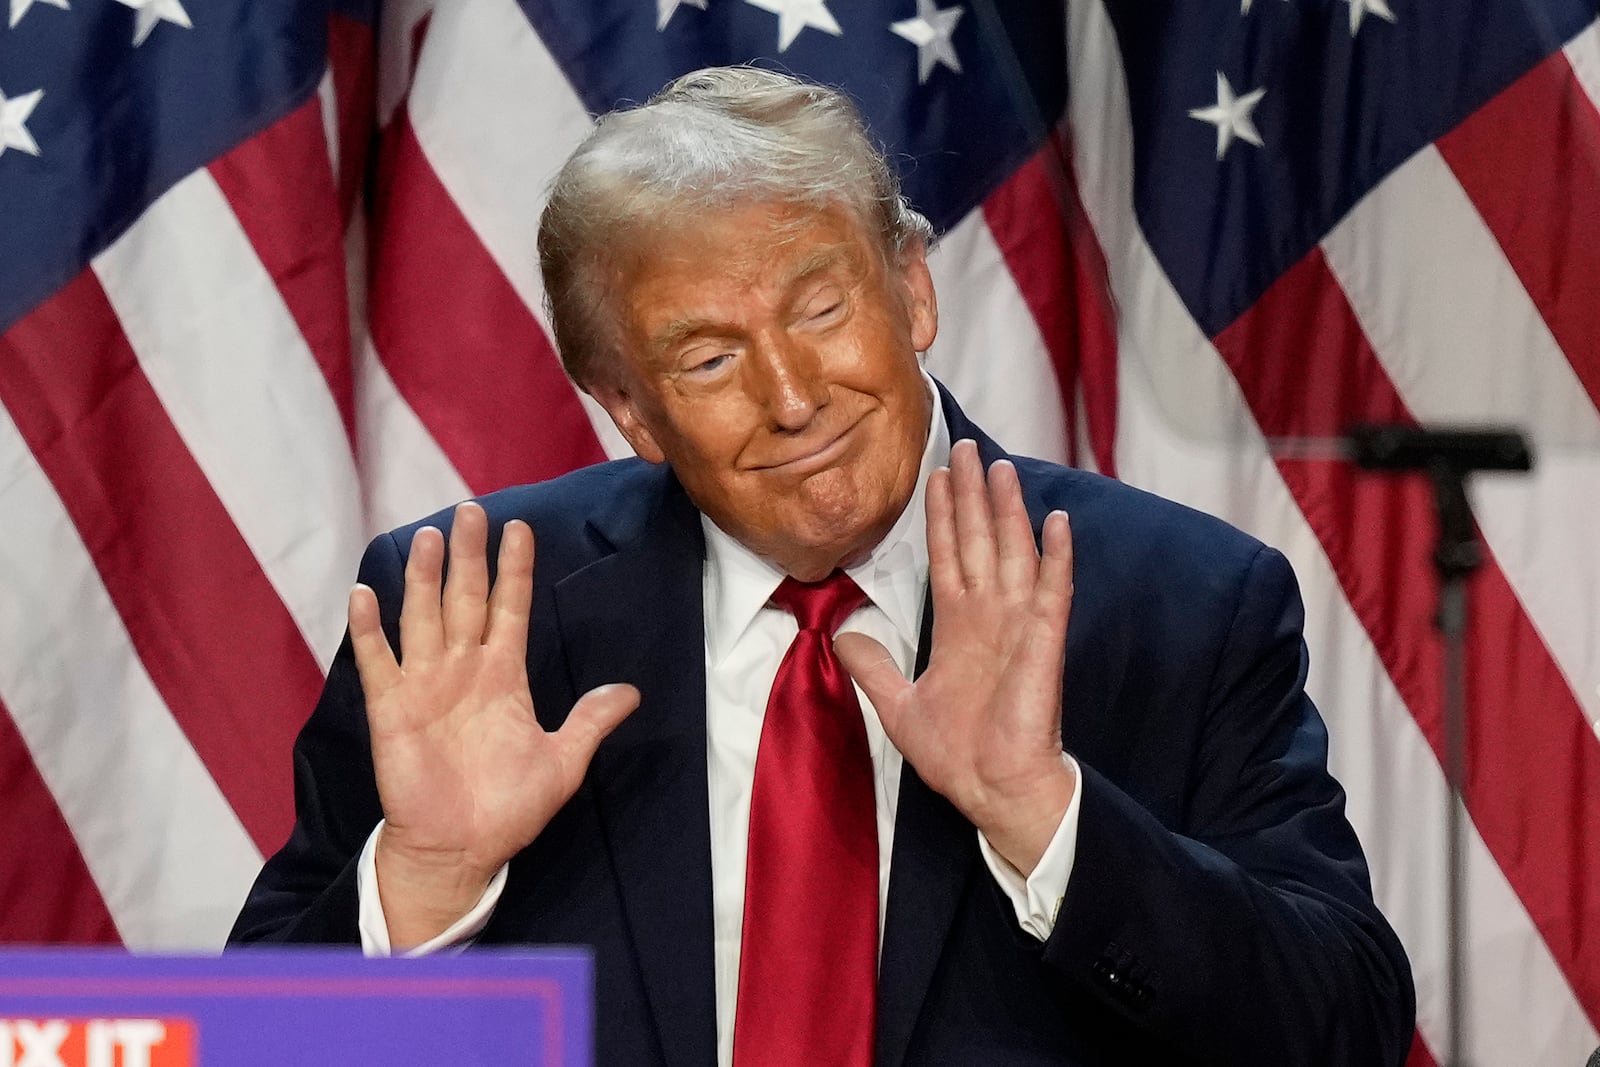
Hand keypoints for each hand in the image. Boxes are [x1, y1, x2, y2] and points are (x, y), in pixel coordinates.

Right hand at [349, 502, 638, 946]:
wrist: (460, 849)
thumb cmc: (508, 807)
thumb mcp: (563, 762)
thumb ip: (591, 721)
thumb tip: (631, 692)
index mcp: (503, 676)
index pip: (510, 609)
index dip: (515, 570)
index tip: (520, 529)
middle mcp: (463, 670)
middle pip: (466, 599)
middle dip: (468, 556)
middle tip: (470, 509)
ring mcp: (425, 685)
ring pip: (423, 617)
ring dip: (422, 577)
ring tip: (426, 535)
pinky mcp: (392, 710)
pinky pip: (378, 662)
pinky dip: (369, 629)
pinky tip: (363, 593)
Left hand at [836, 439, 1074, 874]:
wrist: (991, 788)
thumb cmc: (956, 754)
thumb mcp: (897, 704)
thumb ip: (872, 666)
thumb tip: (841, 634)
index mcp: (958, 626)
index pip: (946, 555)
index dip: (941, 516)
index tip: (937, 475)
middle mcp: (988, 616)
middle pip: (977, 541)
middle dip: (972, 495)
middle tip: (966, 446)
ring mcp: (1017, 625)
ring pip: (1011, 553)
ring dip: (1008, 511)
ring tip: (1003, 467)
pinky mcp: (1041, 643)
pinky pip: (1051, 592)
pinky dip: (1054, 557)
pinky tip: (1054, 521)